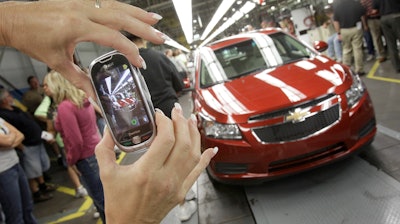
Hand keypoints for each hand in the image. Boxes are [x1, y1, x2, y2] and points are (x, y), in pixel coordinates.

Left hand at [0, 0, 164, 98]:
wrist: (12, 19)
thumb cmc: (31, 39)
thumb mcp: (56, 62)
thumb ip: (79, 79)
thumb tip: (94, 96)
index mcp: (76, 26)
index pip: (113, 38)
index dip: (130, 51)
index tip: (140, 62)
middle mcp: (82, 10)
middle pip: (121, 17)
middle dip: (144, 28)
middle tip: (161, 36)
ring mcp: (81, 1)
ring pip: (116, 5)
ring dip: (138, 13)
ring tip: (155, 20)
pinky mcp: (80, 0)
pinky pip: (107, 2)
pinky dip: (123, 7)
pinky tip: (133, 12)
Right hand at [95, 105, 217, 223]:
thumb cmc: (119, 203)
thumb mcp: (106, 174)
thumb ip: (105, 149)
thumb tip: (108, 129)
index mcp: (146, 172)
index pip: (165, 140)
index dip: (165, 122)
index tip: (159, 115)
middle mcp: (165, 178)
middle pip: (183, 144)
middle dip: (181, 122)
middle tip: (176, 111)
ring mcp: (176, 185)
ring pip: (194, 155)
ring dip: (194, 134)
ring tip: (190, 120)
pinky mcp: (182, 191)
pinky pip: (198, 172)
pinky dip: (206, 159)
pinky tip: (211, 149)